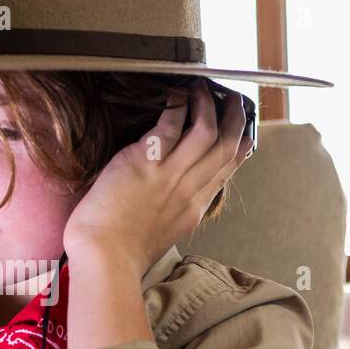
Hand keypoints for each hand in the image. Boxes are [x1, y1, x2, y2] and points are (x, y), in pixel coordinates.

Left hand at [62, 80, 251, 274]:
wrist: (106, 259)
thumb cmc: (122, 252)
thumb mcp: (162, 234)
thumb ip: (174, 211)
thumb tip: (173, 200)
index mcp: (194, 208)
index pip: (226, 172)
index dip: (239, 148)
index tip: (243, 134)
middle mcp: (190, 190)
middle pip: (226, 147)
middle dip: (234, 119)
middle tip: (233, 100)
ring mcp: (171, 176)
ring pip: (206, 131)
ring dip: (208, 105)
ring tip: (203, 89)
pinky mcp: (147, 164)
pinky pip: (170, 126)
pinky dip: (177, 106)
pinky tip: (176, 95)